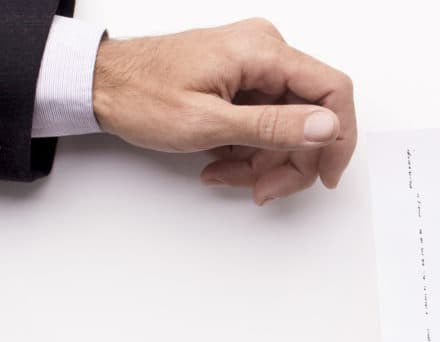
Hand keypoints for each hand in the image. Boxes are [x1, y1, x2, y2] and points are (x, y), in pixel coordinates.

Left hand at [92, 18, 357, 204]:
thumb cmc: (139, 94)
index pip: (333, 91)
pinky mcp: (245, 81)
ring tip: (231, 176)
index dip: (338, 138)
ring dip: (266, 161)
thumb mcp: (209, 122)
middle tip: (267, 188)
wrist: (98, 84)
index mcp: (262, 51)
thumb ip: (274, 126)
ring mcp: (255, 66)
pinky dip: (251, 150)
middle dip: (292, 160)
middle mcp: (265, 52)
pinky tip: (223, 162)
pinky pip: (268, 122)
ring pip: (290, 126)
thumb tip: (328, 127)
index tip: (327, 174)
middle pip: (311, 116)